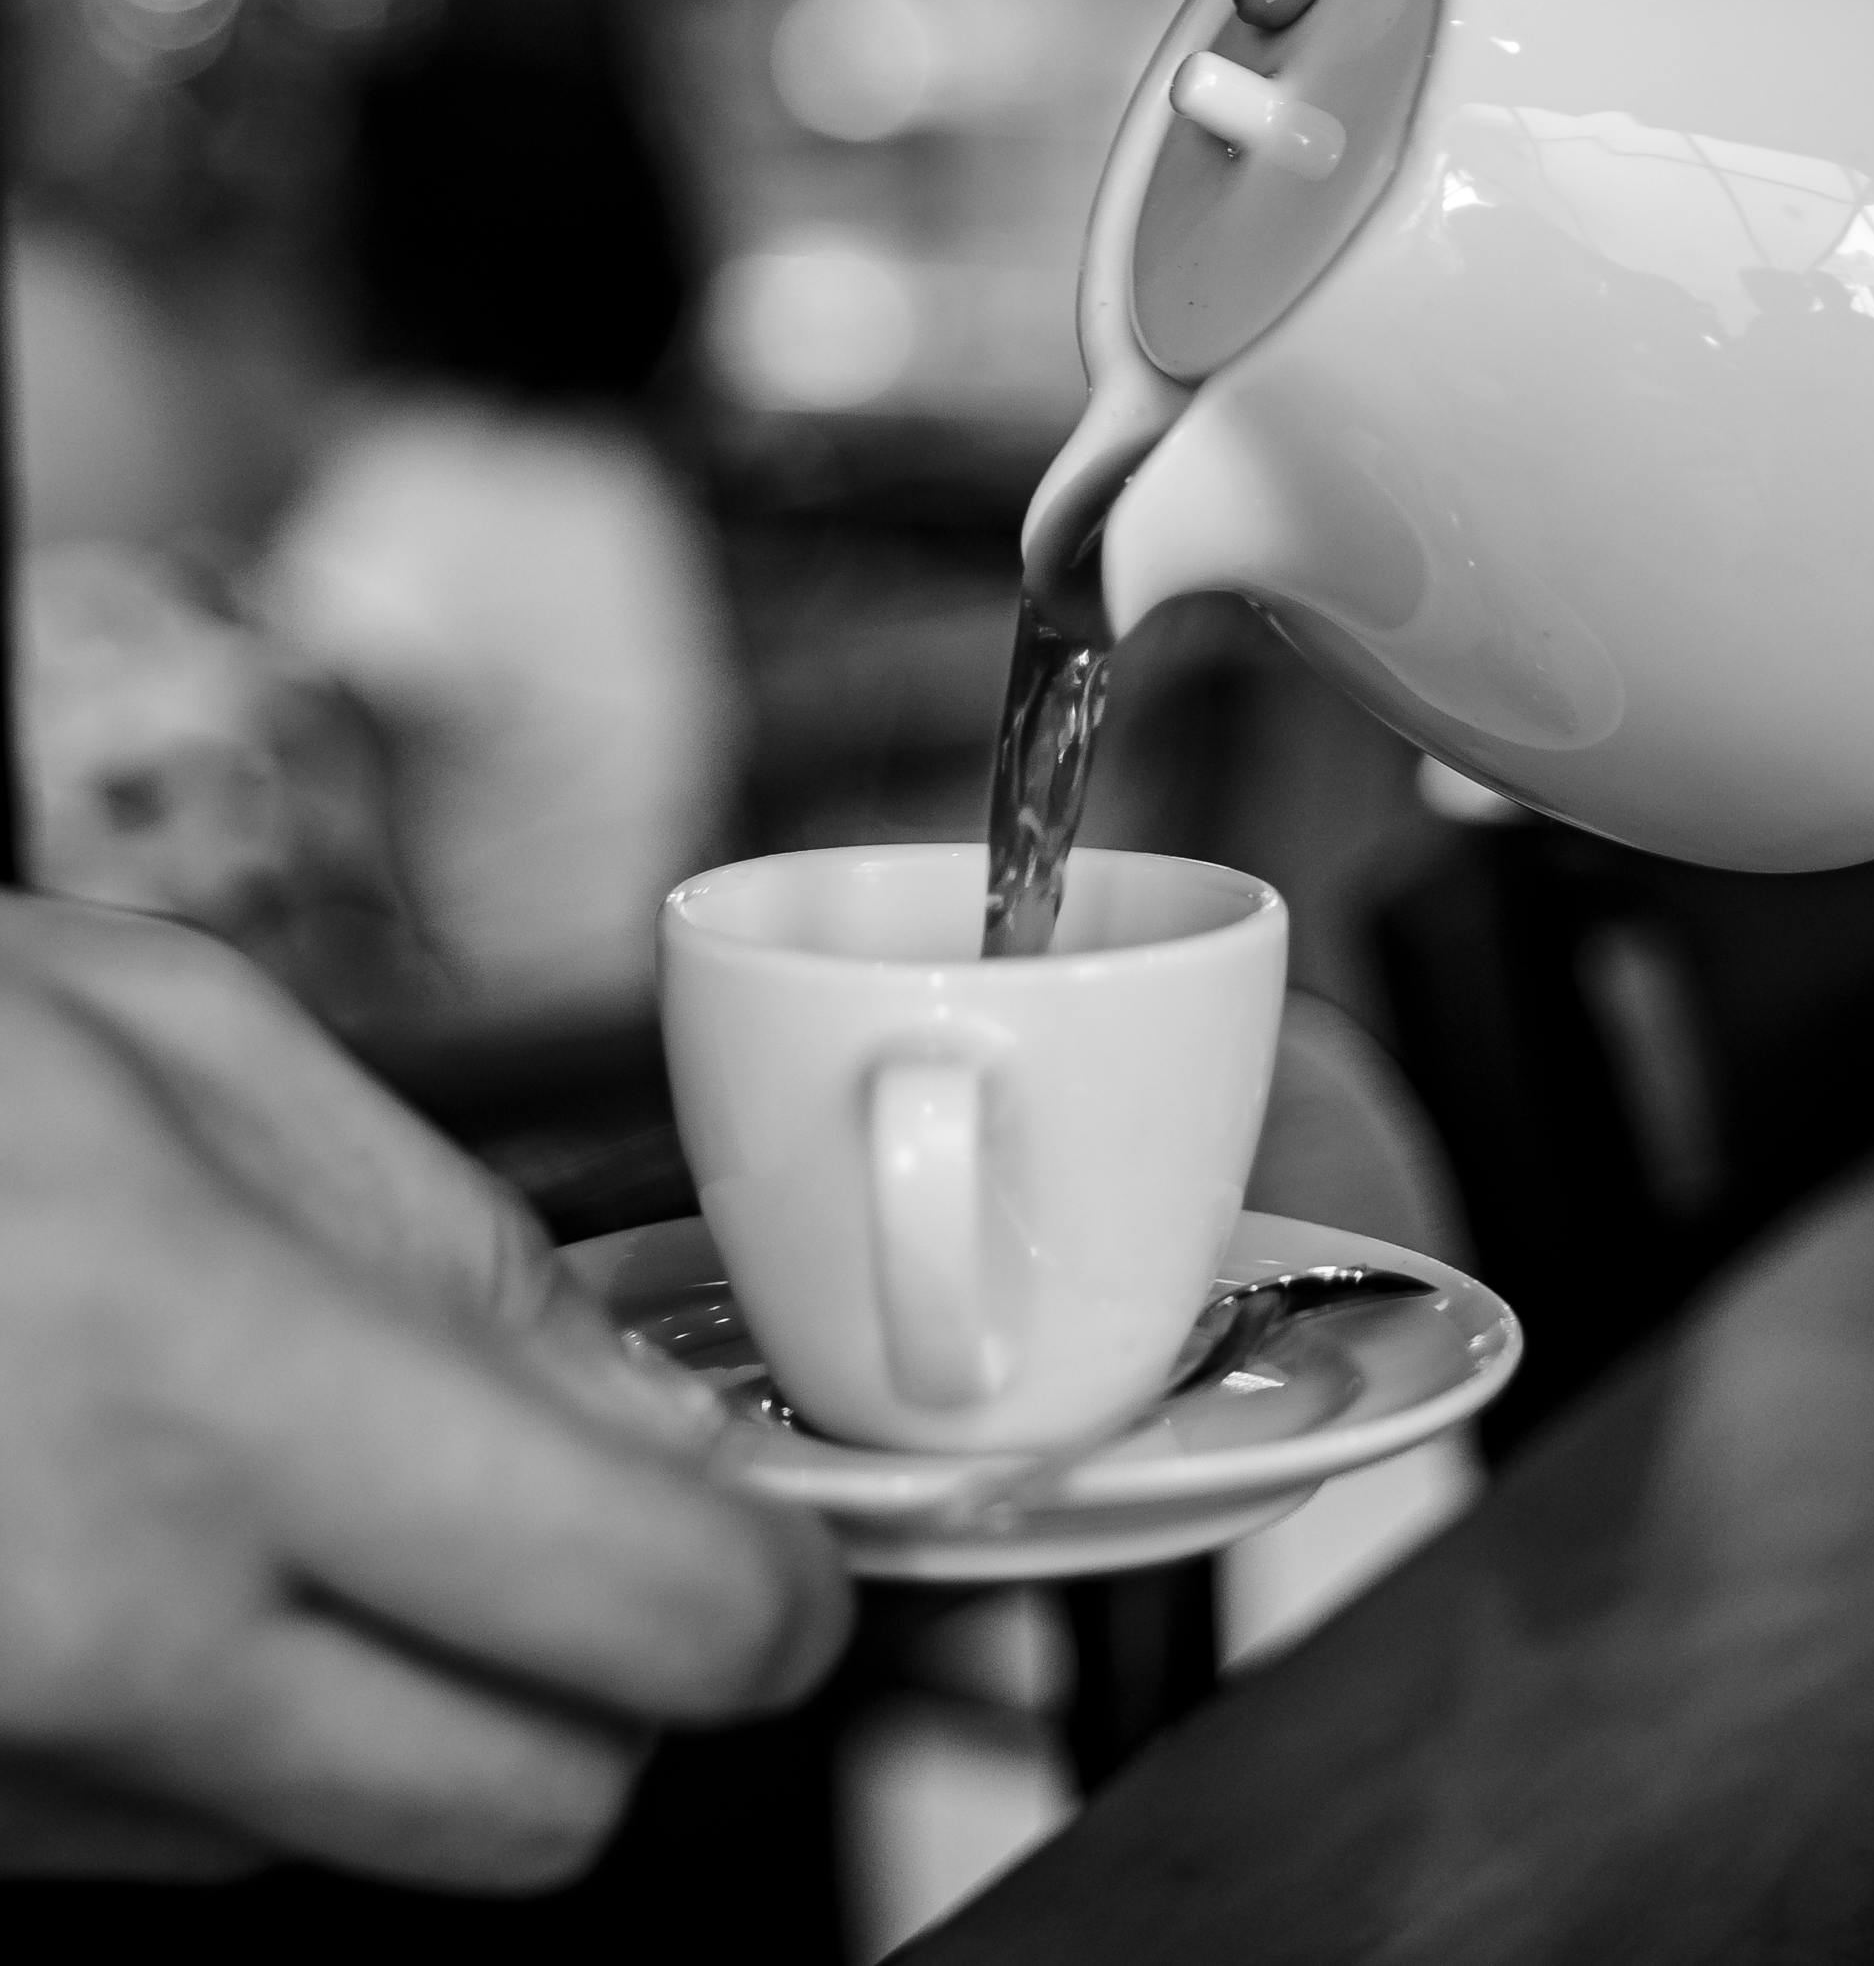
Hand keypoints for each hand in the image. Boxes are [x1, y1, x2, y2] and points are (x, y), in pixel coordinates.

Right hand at [0, 897, 849, 1886]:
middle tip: (580, 1531)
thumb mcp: (164, 1035)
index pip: (626, 1616)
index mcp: (191, 1387)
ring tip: (280, 1485)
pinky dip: (215, 1726)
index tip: (781, 1561)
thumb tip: (642, 1421)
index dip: (766, 1604)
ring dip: (395, 1700)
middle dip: (608, 1683)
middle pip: (525, 1809)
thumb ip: (438, 1235)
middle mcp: (90, 1633)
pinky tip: (133, 1539)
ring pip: (344, 1841)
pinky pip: (164, 1838)